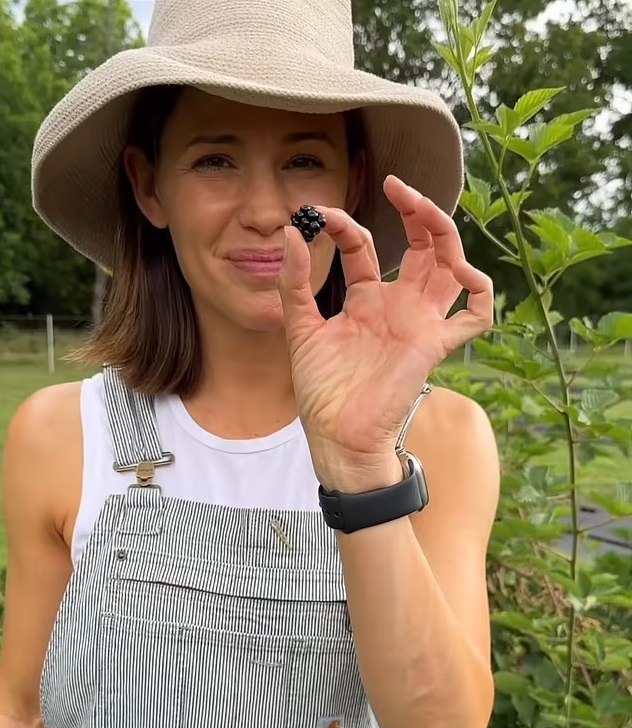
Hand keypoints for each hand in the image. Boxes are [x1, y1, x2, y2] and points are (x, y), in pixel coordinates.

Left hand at [279, 175, 492, 489]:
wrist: (336, 435)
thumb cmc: (321, 391)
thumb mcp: (300, 327)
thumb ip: (294, 281)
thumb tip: (289, 232)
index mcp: (368, 301)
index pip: (368, 247)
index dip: (348, 226)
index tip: (321, 216)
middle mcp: (399, 306)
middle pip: (425, 245)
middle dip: (417, 210)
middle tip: (397, 184)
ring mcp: (420, 323)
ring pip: (452, 265)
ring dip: (445, 232)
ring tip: (423, 208)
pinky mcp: (434, 345)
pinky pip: (475, 316)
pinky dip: (480, 290)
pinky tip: (461, 270)